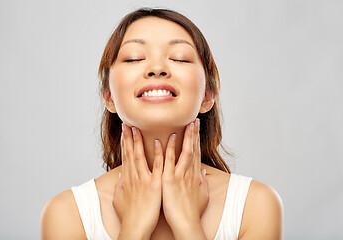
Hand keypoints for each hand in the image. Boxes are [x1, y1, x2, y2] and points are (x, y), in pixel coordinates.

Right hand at [113, 124, 162, 238]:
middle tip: (128, 124)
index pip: (126, 157)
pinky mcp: (154, 185)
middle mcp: (134, 177)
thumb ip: (120, 186)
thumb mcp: (120, 199)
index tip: (125, 132)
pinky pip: (157, 166)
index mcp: (128, 179)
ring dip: (138, 141)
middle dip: (128, 137)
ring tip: (137, 127)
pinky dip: (157, 154)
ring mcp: (144, 180)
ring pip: (140, 156)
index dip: (125, 143)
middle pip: (130, 153)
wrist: (135, 228)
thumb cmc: (129, 216)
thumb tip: (121, 176)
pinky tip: (158, 142)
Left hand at [161, 118, 208, 232]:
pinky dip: (168, 150)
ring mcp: (179, 176)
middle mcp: (188, 173)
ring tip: (185, 123)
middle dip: (194, 134)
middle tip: (194, 120)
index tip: (196, 129)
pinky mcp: (169, 181)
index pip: (196, 154)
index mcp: (194, 176)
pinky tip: (166, 139)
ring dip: (184, 137)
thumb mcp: (201, 195)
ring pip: (183, 152)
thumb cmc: (192, 212)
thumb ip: (201, 182)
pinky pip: (168, 162)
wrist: (187, 224)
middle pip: (193, 149)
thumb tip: (202, 173)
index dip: (196, 140)